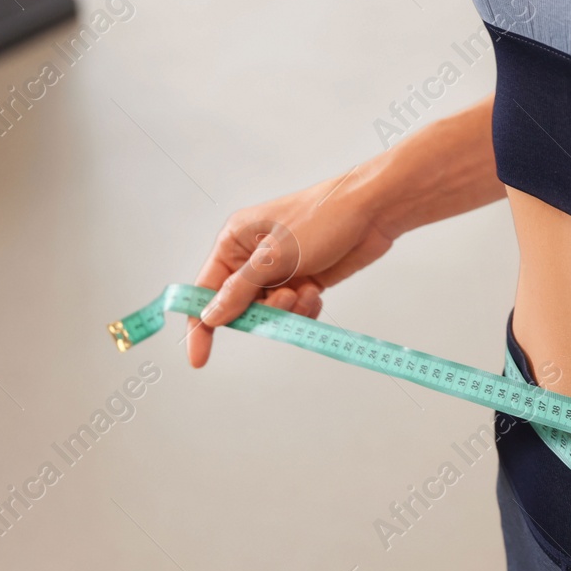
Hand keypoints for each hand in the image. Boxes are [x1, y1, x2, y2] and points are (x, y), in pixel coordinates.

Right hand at [186, 171, 395, 367]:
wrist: (371, 212)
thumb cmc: (320, 219)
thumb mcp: (274, 257)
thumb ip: (239, 290)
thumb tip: (211, 317)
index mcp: (234, 242)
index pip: (206, 289)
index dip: (201, 324)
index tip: (198, 358)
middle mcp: (252, 257)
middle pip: (239, 307)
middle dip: (262, 312)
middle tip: (285, 299)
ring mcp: (279, 270)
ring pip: (270, 312)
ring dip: (288, 310)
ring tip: (305, 291)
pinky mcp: (304, 280)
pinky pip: (294, 310)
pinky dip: (305, 307)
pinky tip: (317, 292)